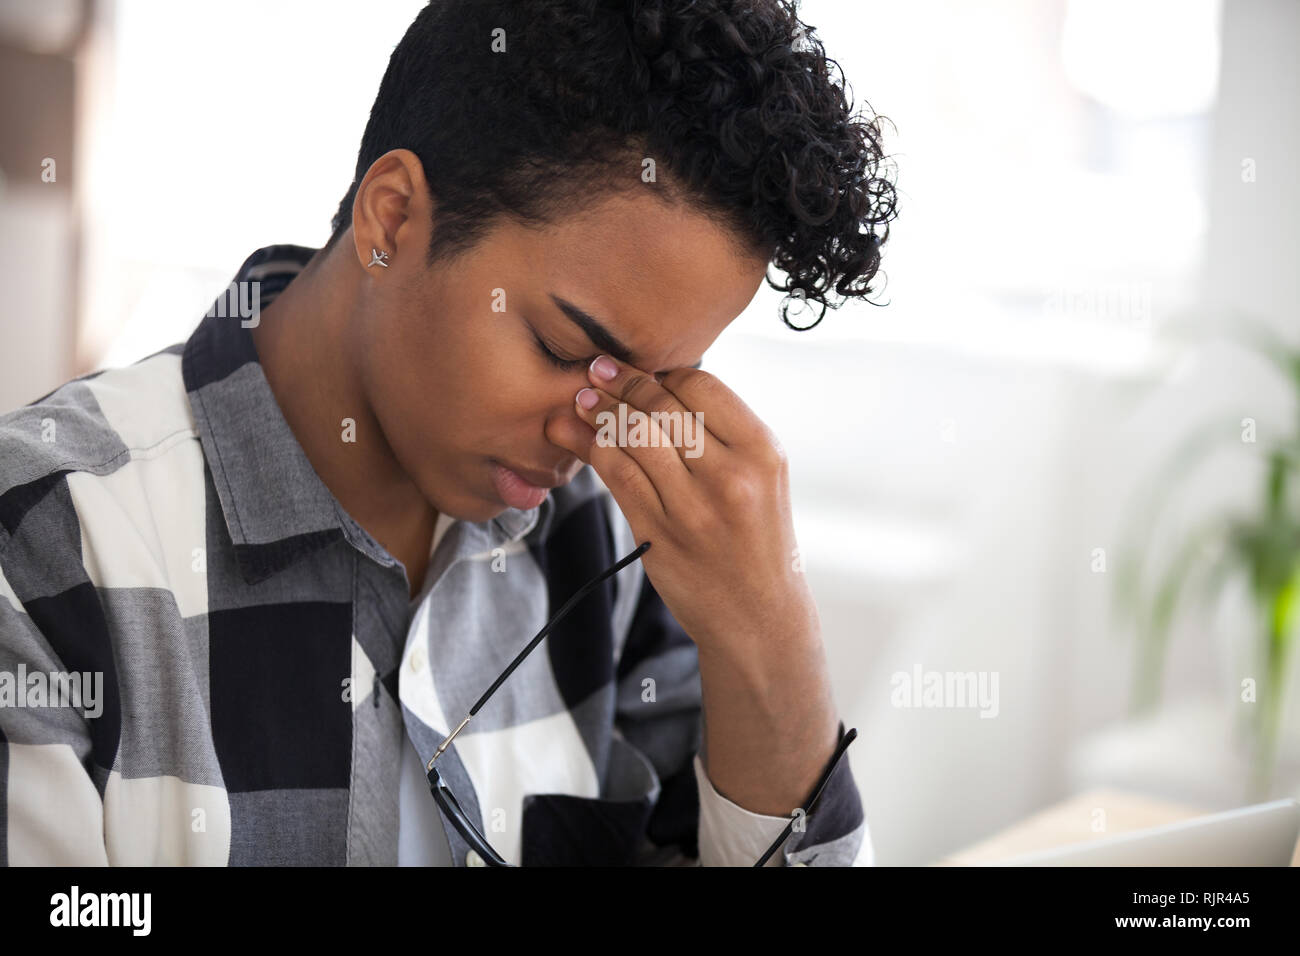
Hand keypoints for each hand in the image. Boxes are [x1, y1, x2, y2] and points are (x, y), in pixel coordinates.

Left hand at [548, 354, 819, 668]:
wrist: (759, 616)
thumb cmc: (757, 539)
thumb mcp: (762, 477)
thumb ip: (721, 433)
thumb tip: (663, 381)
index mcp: (762, 451)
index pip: (701, 386)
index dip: (664, 372)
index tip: (643, 370)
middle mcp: (729, 475)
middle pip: (662, 407)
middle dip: (622, 382)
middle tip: (597, 368)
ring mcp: (691, 507)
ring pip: (633, 437)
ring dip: (600, 411)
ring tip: (582, 399)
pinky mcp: (658, 533)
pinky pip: (616, 475)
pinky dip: (592, 448)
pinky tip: (579, 436)